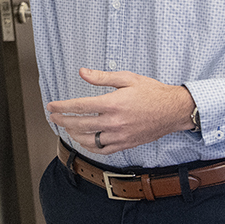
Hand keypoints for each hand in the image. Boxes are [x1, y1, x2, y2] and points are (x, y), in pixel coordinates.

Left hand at [45, 68, 195, 154]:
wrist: (173, 110)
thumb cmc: (152, 92)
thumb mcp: (127, 78)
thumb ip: (102, 77)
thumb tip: (82, 73)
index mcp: (113, 103)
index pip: (79, 106)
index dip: (62, 106)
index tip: (51, 106)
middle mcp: (114, 122)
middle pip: (79, 124)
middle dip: (62, 120)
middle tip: (53, 116)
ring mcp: (119, 136)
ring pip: (88, 140)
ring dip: (73, 134)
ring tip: (66, 127)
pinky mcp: (125, 144)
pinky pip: (101, 150)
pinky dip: (89, 146)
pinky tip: (83, 140)